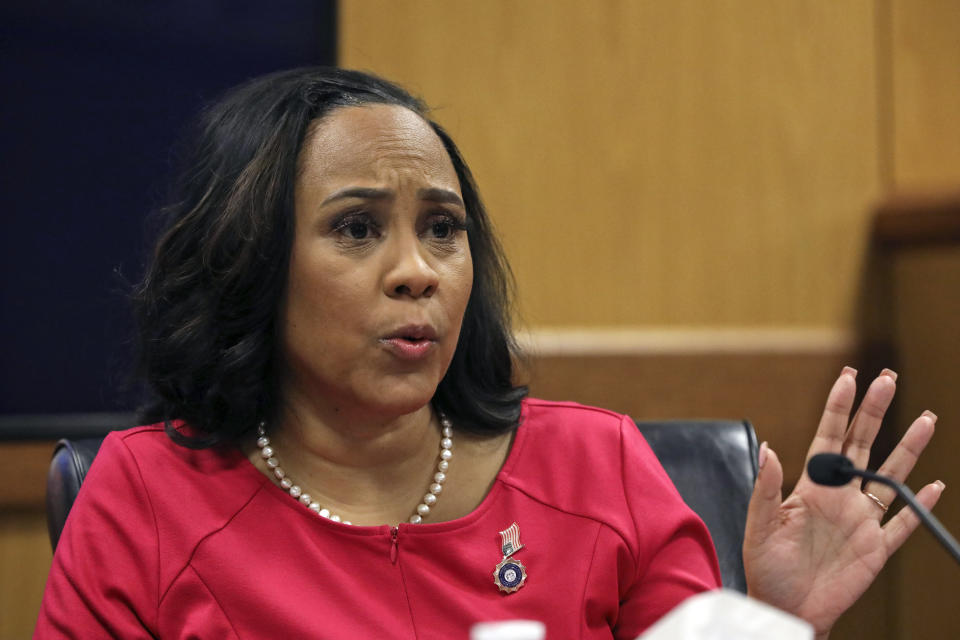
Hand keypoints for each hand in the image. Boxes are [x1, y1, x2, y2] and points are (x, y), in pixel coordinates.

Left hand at [742, 367, 943, 638]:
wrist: (784, 606)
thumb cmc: (766, 566)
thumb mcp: (759, 526)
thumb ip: (766, 488)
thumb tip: (768, 449)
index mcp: (811, 486)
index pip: (828, 438)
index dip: (839, 408)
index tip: (849, 378)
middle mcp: (839, 496)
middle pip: (862, 445)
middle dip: (875, 412)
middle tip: (888, 380)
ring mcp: (860, 520)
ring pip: (890, 476)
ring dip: (908, 448)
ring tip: (925, 419)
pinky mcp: (876, 548)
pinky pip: (903, 523)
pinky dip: (919, 504)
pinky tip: (933, 484)